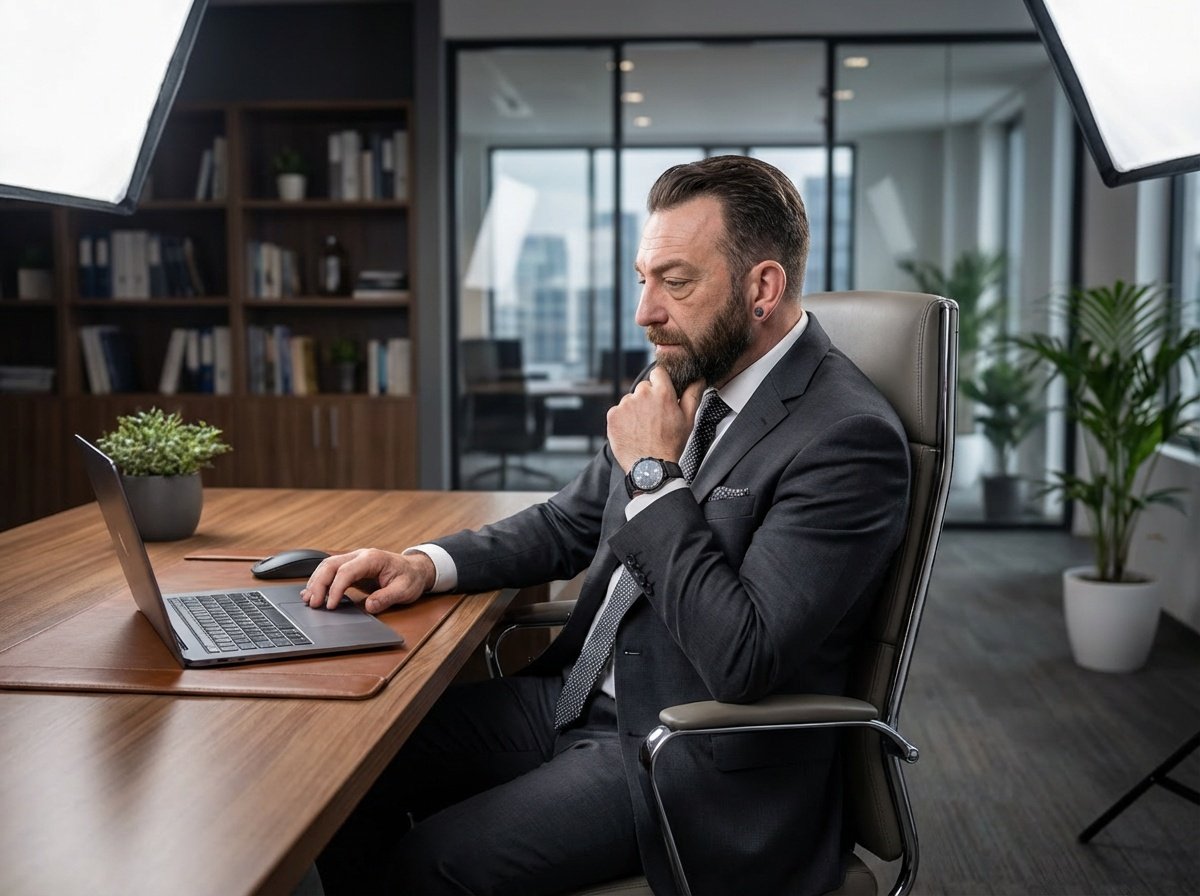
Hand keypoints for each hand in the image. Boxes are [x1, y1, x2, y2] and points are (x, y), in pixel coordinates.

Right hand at [301, 548, 435, 613]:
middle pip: (331, 565)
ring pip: (327, 566)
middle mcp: (360, 556)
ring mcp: (354, 560)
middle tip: (313, 603)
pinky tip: (311, 592)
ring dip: (316, 582)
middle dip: (318, 583)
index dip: (335, 588)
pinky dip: (319, 581)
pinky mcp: (351, 568)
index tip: (331, 605)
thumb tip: (369, 606)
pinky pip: (330, 571)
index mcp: (372, 559)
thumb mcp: (404, 590)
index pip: (346, 571)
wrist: (415, 569)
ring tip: (308, 600)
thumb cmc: (410, 578)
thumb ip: (387, 598)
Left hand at [607, 366, 704, 471]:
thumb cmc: (671, 444)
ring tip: (643, 429)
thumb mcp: (688, 419)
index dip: (660, 383)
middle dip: (648, 398)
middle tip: (654, 418)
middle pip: (643, 387)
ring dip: (635, 409)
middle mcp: (642, 394)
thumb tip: (698, 379)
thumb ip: (692, 395)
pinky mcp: (613, 415)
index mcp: (662, 393)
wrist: (650, 467)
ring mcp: (625, 404)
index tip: (661, 395)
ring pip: (630, 400)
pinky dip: (623, 419)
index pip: (658, 373)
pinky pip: (618, 411)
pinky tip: (632, 432)